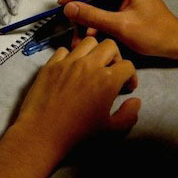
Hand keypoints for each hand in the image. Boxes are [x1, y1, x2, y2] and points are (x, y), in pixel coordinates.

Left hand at [13, 37, 139, 162]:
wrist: (42, 134)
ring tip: (90, 67)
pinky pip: (64, 50)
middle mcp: (89, 65)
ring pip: (87, 42)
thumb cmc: (78, 134)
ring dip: (93, 52)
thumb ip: (128, 115)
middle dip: (115, 57)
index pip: (128, 65)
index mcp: (107, 80)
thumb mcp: (111, 131)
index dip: (131, 76)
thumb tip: (136, 101)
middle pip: (110, 45)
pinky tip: (69, 70)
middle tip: (110, 72)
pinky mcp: (50, 65)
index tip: (126, 88)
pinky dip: (70, 56)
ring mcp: (68, 62)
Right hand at [57, 0, 177, 59]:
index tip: (62, 5)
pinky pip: (103, 3)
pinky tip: (90, 31)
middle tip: (69, 17)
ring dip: (86, 12)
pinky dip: (95, 16)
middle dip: (79, 1)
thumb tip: (67, 8)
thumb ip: (92, 16)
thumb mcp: (119, 26)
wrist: (174, 42)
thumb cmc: (152, 34)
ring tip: (79, 31)